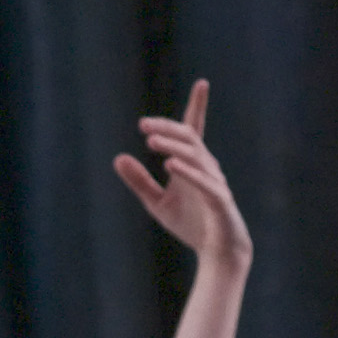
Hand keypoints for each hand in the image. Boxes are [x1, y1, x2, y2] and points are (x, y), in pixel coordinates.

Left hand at [114, 82, 250, 271]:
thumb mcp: (157, 203)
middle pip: (190, 139)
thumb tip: (118, 157)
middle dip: (168, 129)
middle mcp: (207, 168)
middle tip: (143, 126)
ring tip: (151, 142)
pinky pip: (205, 184)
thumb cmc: (192, 225)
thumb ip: (139, 181)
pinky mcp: (220, 203)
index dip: (198, 106)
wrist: (219, 254)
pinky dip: (188, 173)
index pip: (194, 131)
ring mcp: (215, 184)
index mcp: (194, 165)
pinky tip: (169, 166)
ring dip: (174, 148)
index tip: (202, 84)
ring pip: (196, 158)